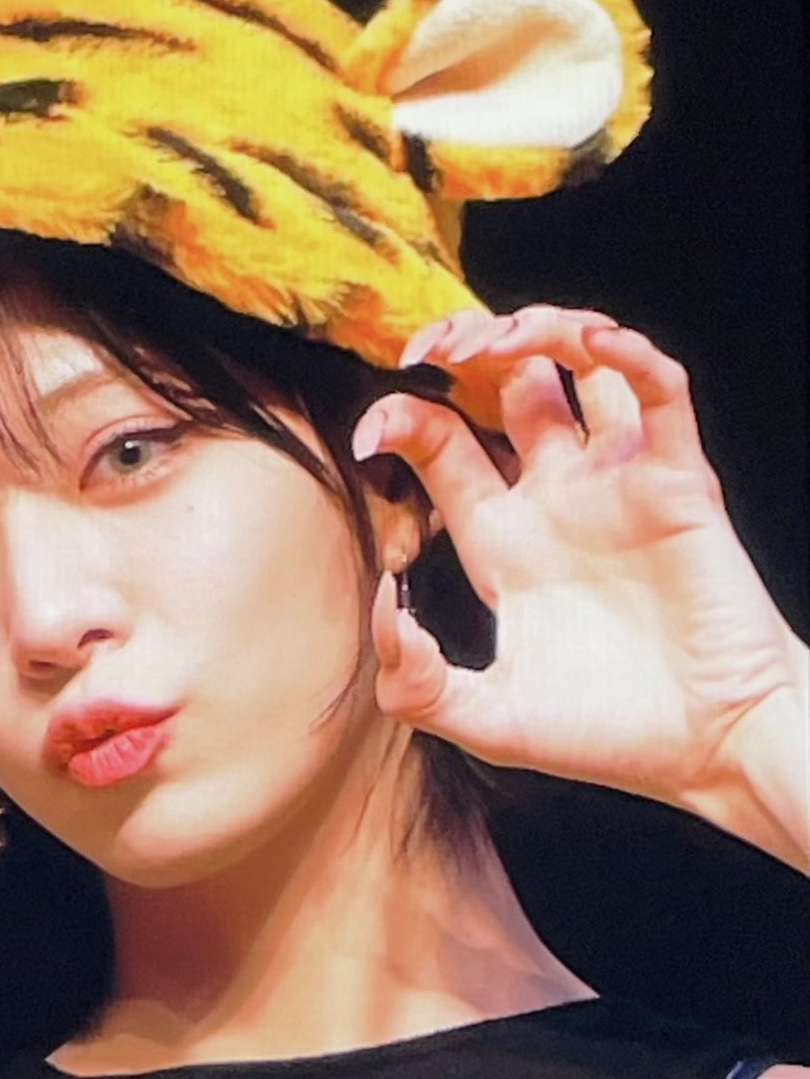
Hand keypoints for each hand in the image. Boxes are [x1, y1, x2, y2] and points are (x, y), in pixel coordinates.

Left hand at [354, 306, 805, 821]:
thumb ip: (416, 682)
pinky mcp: (679, 480)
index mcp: (504, 542)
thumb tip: (382, 600)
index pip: (443, 447)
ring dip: (540, 331)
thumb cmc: (606, 735)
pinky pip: (658, 392)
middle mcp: (557, 499)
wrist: (709, 747)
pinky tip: (593, 345)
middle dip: (464, 353)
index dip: (404, 421)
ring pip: (579, 369)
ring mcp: (618, 484)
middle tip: (430, 347)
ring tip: (500, 336)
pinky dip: (628, 355)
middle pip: (504, 388)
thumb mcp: (487, 721)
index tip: (370, 432)